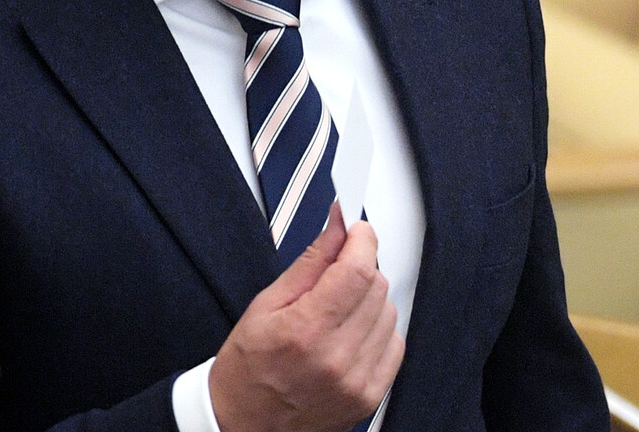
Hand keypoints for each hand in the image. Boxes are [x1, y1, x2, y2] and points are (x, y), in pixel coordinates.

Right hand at [208, 204, 403, 431]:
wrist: (243, 424)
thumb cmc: (247, 370)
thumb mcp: (266, 304)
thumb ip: (311, 262)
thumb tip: (337, 227)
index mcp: (305, 331)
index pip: (357, 269)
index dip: (362, 240)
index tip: (357, 231)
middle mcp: (336, 359)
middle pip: (377, 286)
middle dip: (360, 268)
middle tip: (335, 275)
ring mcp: (356, 381)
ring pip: (389, 311)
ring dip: (368, 301)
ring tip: (335, 314)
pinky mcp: (369, 396)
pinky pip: (395, 343)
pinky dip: (377, 331)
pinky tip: (349, 336)